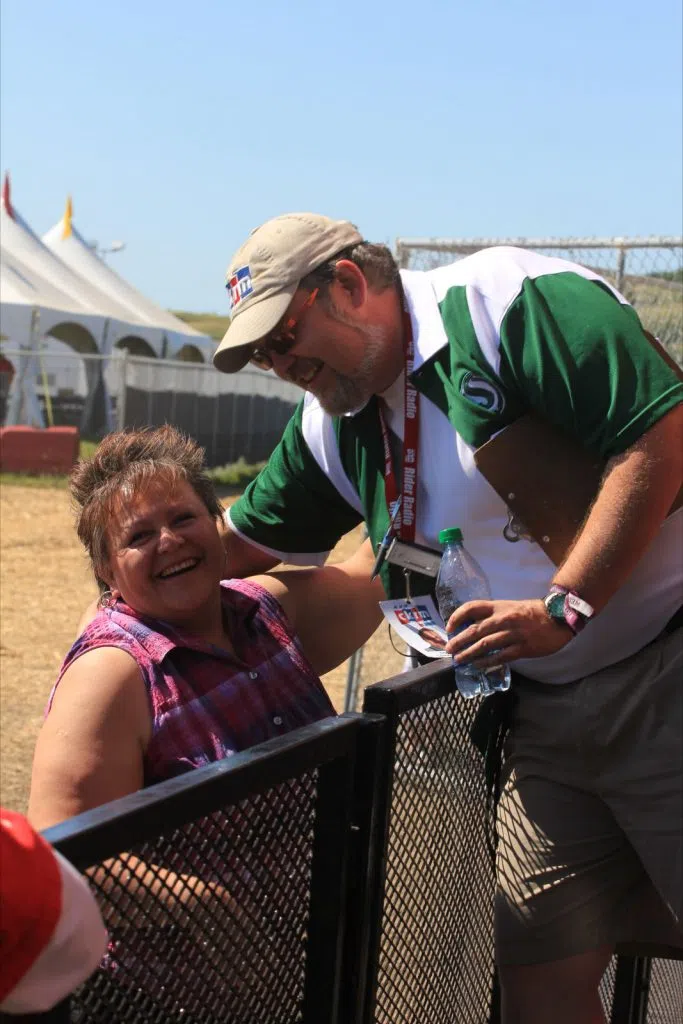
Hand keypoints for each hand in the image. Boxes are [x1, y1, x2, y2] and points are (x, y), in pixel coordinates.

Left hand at [444, 599, 573, 666]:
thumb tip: (473, 626)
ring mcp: (513, 634)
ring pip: (485, 644)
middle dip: (459, 640)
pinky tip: (478, 665)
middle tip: (449, 649)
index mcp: (499, 606)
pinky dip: (487, 661)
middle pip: (475, 629)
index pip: (472, 607)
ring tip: (459, 659)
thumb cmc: (533, 612)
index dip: (457, 616)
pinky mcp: (523, 648)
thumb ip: (493, 615)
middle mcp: (504, 619)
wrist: (559, 617)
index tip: (449, 627)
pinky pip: (501, 656)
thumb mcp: (510, 607)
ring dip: (469, 653)